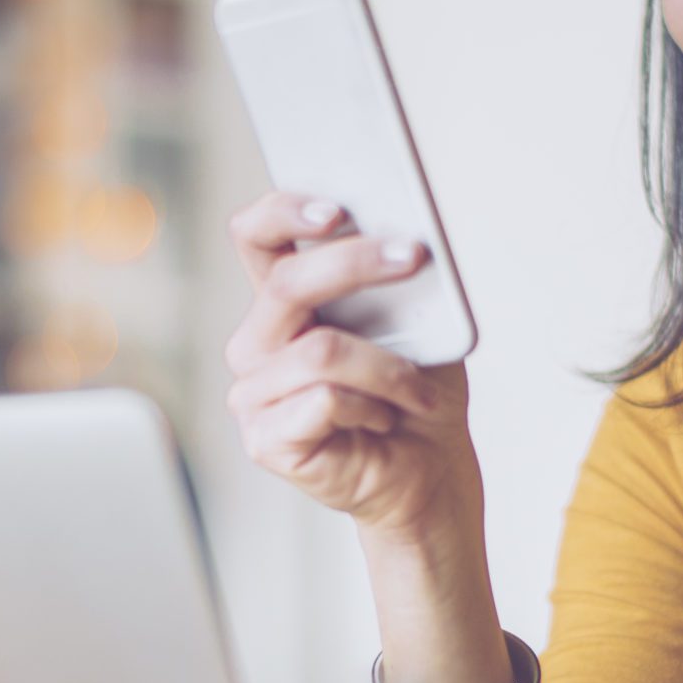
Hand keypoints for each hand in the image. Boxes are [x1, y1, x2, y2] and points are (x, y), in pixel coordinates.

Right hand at [223, 192, 477, 538]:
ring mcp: (254, 394)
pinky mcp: (265, 440)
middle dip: (356, 264)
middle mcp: (257, 344)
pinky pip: (325, 401)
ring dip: (387, 367)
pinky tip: (384, 421)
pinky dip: (372, 406)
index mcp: (283, 305)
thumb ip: (398, 281)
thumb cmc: (416, 397)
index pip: (256, 237)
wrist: (429, 474)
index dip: (283, 212)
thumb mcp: (418, 324)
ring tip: (418, 389)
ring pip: (320, 351)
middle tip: (414, 256)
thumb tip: (405, 235)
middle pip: (288, 284)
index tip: (336, 207)